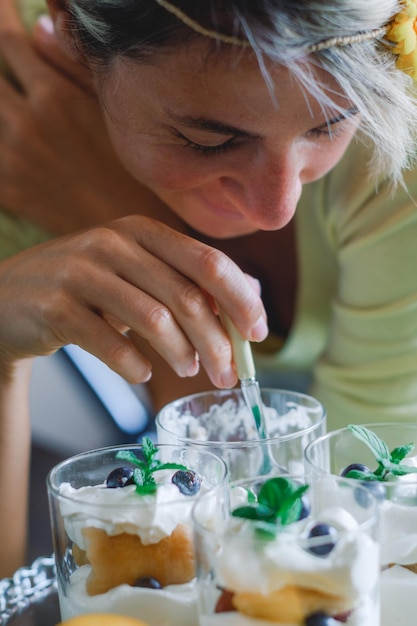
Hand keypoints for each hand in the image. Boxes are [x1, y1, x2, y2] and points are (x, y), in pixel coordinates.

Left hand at [0, 1, 164, 234]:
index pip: (4, 37)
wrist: (129, 241)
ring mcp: (8, 160)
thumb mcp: (116, 117)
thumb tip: (44, 26)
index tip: (1, 8)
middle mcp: (25, 126)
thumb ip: (76, 67)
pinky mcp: (4, 189)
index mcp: (55, 100)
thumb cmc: (135, 177)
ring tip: (4, 91)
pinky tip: (5, 125)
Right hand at [0, 215, 267, 386]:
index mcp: (141, 232)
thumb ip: (187, 280)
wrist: (9, 299)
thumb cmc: (85, 290)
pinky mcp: (56, 305)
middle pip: (186, 295)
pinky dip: (133, 363)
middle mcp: (113, 243)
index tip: (259, 334)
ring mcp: (81, 271)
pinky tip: (142, 372)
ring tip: (188, 370)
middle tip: (228, 374)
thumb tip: (252, 296)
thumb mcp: (136, 274)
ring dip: (180, 352)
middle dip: (217, 341)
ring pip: (153, 317)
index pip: (208, 262)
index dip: (241, 300)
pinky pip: (109, 341)